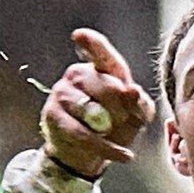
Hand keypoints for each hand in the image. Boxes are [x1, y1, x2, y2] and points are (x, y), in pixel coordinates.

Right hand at [40, 27, 155, 179]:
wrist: (89, 155)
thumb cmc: (114, 128)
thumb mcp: (135, 116)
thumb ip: (140, 104)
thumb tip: (134, 92)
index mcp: (100, 70)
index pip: (99, 53)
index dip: (91, 44)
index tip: (79, 37)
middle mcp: (78, 75)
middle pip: (105, 85)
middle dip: (122, 108)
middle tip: (126, 121)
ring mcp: (62, 93)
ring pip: (91, 109)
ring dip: (111, 128)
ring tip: (115, 135)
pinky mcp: (53, 115)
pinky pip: (83, 134)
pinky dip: (106, 148)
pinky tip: (124, 155)